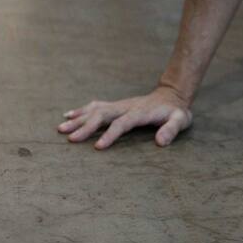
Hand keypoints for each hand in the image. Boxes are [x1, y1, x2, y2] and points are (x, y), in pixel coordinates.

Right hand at [57, 86, 192, 148]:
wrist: (172, 95)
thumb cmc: (175, 111)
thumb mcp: (181, 119)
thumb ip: (172, 129)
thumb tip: (161, 142)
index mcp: (140, 112)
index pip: (123, 123)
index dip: (111, 134)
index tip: (97, 147)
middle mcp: (126, 107)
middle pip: (103, 114)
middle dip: (86, 126)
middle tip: (69, 138)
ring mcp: (120, 105)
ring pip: (96, 109)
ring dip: (79, 118)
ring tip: (61, 128)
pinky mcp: (116, 105)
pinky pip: (96, 106)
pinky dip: (81, 110)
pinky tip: (68, 115)